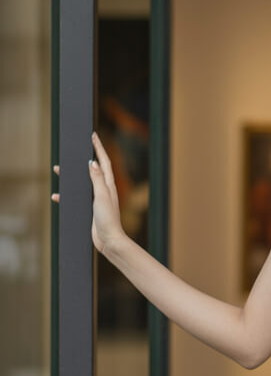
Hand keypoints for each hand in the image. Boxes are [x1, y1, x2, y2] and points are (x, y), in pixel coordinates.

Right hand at [51, 130, 125, 254]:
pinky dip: (66, 195)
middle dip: (81, 159)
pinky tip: (57, 195)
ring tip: (59, 170)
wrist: (108, 240)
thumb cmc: (108, 219)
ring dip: (71, 176)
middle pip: (91, 169)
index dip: (98, 147)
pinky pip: (75, 198)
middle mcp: (103, 189)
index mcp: (108, 184)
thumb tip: (91, 163)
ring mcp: (96, 199)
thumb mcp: (102, 196)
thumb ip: (97, 179)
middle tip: (73, 150)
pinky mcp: (89, 209)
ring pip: (81, 183)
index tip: (93, 135)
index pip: (103, 161)